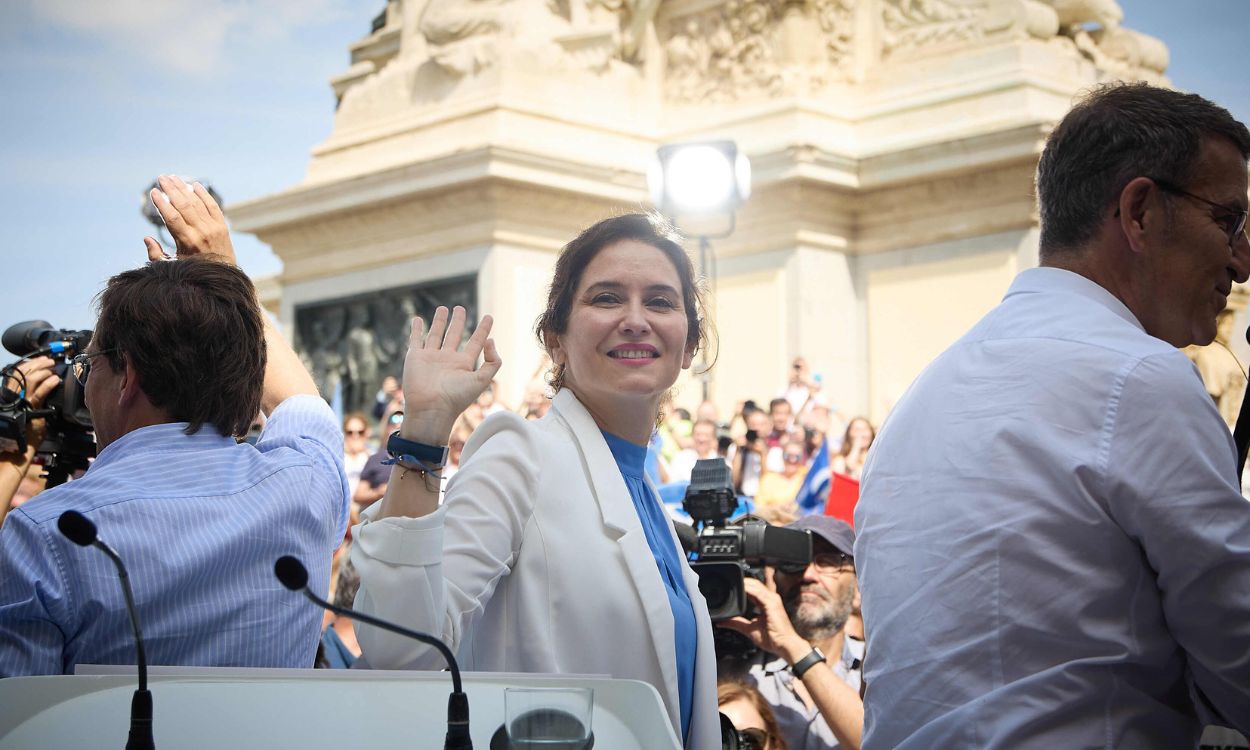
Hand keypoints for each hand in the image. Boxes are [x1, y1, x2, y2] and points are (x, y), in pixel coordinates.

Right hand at [1, 357, 59, 458]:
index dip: (27, 365)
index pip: (15, 374)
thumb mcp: (25, 412)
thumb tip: (43, 388)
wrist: (17, 450)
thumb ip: (31, 399)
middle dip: (36, 364)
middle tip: (48, 361)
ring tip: (52, 369)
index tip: (38, 360)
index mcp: (9, 396)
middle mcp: (12, 397)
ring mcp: (19, 403)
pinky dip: (47, 385)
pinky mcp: (29, 410)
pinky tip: (55, 380)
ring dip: (42, 371)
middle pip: (21, 374)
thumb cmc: (22, 434)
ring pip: (29, 380)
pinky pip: (38, 394)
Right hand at [144, 174, 235, 264]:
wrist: (224, 276)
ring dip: (184, 188)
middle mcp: (201, 232)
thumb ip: (156, 255)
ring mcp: (214, 228)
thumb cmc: (194, 271)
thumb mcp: (172, 267)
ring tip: (173, 178)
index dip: (162, 203)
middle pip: (183, 205)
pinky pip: (213, 206)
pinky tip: (194, 185)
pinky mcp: (223, 226)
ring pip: (197, 203)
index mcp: (187, 242)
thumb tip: (146, 238)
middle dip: (171, 189)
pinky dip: (204, 194)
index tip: (154, 191)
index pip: (172, 217)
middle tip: (161, 177)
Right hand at [399, 306, 500, 444]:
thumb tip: (491, 340)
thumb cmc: (456, 398)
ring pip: (436, 334)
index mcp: (464, 364)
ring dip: (439, 321)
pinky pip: (416, 340)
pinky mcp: (415, 357)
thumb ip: (492, 362)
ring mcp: (431, 357)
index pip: (476, 342)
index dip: (483, 329)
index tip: (489, 316)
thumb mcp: (481, 380)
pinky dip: (416, 329)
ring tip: (443, 308)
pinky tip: (418, 319)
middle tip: (460, 308)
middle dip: (458, 321)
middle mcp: (448, 359)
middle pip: (455, 335)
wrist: (430, 409)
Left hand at [718, 577, 809, 663]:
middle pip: (754, 584)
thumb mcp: (750, 630)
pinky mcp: (772, 604)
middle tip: (728, 583)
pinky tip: (741, 589)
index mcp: (766, 603)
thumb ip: (737, 623)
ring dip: (744, 583)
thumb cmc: (774, 639)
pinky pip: (759, 593)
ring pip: (756, 585)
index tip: (730, 587)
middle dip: (742, 582)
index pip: (753, 589)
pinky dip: (749, 590)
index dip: (742, 587)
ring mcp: (772, 600)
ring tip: (732, 583)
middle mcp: (771, 599)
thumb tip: (722, 622)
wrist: (785, 645)